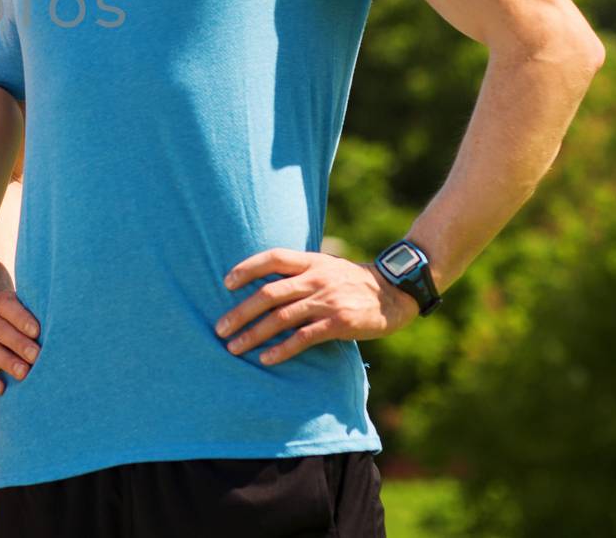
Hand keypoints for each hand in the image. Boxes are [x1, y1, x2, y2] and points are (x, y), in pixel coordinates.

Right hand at [0, 270, 40, 396]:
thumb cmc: (13, 319)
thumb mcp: (20, 310)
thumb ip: (36, 317)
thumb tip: (66, 334)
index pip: (9, 307)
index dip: (22, 318)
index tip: (37, 332)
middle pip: (0, 329)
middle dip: (19, 343)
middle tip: (36, 356)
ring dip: (7, 361)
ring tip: (23, 373)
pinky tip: (0, 389)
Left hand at [213, 248, 418, 364]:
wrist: (395, 293)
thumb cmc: (352, 282)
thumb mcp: (326, 267)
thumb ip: (300, 272)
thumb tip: (263, 283)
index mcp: (311, 261)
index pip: (273, 258)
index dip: (247, 268)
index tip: (225, 283)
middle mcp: (316, 278)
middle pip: (269, 293)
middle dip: (241, 312)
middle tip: (220, 329)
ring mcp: (327, 301)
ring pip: (282, 317)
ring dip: (254, 334)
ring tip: (234, 347)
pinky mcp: (339, 323)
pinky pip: (303, 337)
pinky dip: (282, 349)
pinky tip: (266, 359)